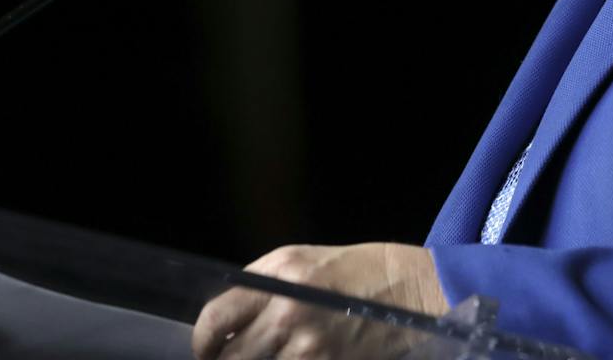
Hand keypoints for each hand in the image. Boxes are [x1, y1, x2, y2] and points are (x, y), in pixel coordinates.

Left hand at [191, 243, 448, 359]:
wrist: (410, 289)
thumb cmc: (352, 271)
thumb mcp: (299, 262)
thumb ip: (258, 289)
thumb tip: (224, 325)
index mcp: (278, 280)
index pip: (215, 319)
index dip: (202, 341)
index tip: (205, 349)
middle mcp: (289, 314)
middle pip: (232, 359)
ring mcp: (311, 349)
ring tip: (270, 356)